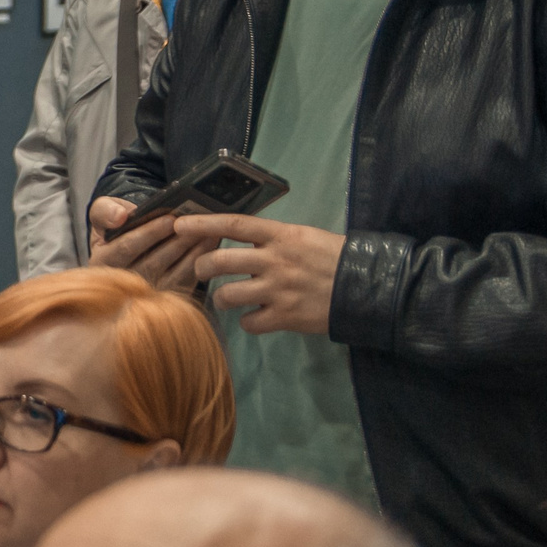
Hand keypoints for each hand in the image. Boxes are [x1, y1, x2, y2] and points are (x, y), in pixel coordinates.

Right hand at [86, 196, 202, 292]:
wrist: (133, 246)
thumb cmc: (119, 228)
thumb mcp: (103, 213)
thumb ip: (105, 210)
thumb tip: (119, 217)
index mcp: (103, 262)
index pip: (126, 248)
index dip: (149, 233)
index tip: (170, 219)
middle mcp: (123, 284)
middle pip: (153, 262)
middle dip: (177, 242)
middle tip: (198, 224)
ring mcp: (147, 296)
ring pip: (173, 274)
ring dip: (193, 251)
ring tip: (208, 231)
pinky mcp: (168, 298)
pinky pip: (186, 281)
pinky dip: (200, 262)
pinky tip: (211, 245)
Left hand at [183, 214, 342, 334]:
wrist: (368, 287)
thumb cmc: (333, 257)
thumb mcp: (303, 237)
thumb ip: (271, 239)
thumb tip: (236, 237)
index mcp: (281, 235)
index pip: (234, 225)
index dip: (203, 224)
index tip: (179, 225)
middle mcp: (275, 261)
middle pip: (220, 261)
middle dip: (201, 267)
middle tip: (201, 270)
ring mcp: (278, 290)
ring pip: (227, 295)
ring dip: (221, 297)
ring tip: (229, 297)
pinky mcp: (285, 317)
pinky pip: (248, 323)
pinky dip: (248, 322)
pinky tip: (256, 318)